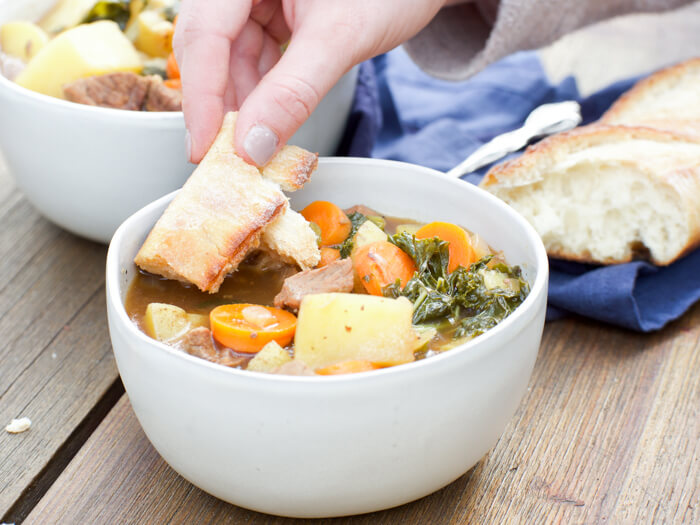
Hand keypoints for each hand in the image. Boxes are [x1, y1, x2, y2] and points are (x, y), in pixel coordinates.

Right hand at [174, 0, 448, 164]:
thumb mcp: (340, 39)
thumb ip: (294, 92)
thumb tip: (252, 147)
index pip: (204, 32)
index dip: (201, 96)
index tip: (204, 149)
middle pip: (208, 45)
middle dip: (219, 103)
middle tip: (225, 157)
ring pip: (228, 56)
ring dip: (242, 103)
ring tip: (254, 145)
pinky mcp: (269, 11)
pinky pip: (252, 56)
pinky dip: (260, 92)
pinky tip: (269, 119)